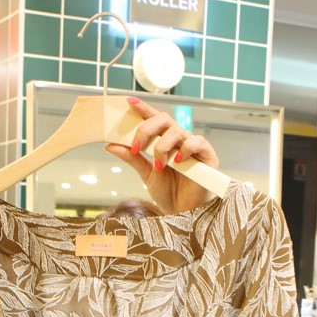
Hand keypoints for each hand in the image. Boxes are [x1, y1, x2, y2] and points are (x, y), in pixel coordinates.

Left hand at [105, 96, 219, 214]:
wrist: (182, 213)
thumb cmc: (168, 193)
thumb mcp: (146, 174)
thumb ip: (132, 158)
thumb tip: (110, 145)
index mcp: (164, 141)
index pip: (153, 119)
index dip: (143, 109)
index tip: (129, 102)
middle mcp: (178, 140)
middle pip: (164, 119)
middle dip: (147, 129)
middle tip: (137, 147)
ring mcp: (192, 147)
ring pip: (177, 131)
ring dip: (162, 147)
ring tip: (159, 165)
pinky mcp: (207, 156)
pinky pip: (197, 142)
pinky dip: (185, 149)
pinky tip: (177, 162)